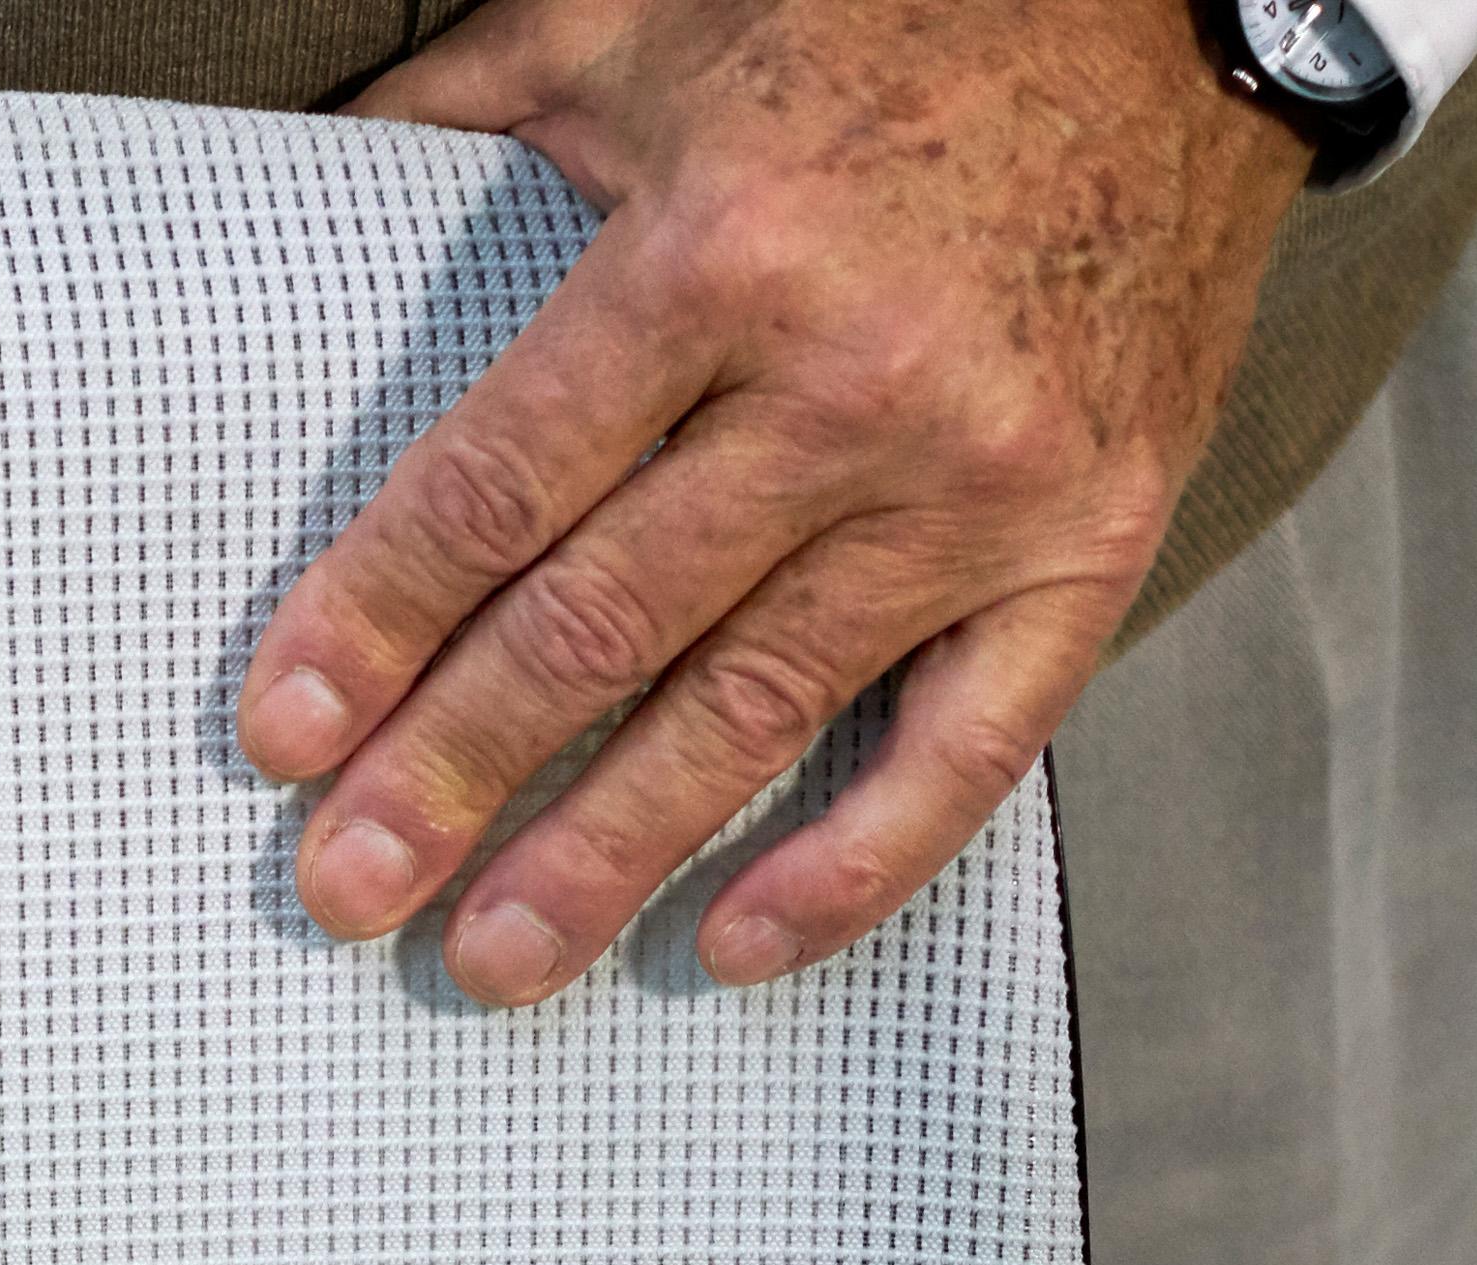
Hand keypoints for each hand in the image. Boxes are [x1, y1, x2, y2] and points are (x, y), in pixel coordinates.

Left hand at [238, 0, 1308, 1001]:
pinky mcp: (1097, 544)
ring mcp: (988, 483)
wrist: (1191, 5)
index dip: (377, 623)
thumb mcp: (646, 23)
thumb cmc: (897, 18)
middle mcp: (859, 388)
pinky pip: (966, 747)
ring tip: (491, 959)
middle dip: (457, 775)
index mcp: (726, 253)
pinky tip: (732, 946)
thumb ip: (470, 119)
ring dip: (608, 854)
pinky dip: (850, 865)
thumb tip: (310, 206)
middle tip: (348, 889)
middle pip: (605, 626)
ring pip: (755, 713)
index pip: (503, 486)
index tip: (285, 737)